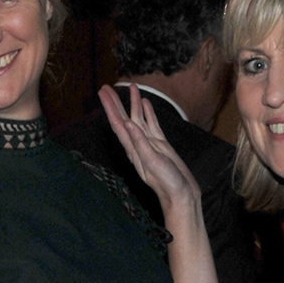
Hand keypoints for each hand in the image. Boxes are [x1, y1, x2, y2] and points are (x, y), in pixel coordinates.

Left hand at [99, 86, 199, 218]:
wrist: (181, 195)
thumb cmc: (167, 182)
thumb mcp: (153, 161)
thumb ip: (140, 143)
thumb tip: (128, 124)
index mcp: (133, 148)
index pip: (118, 123)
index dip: (109, 107)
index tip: (102, 92)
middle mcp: (138, 144)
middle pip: (124, 119)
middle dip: (115, 103)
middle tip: (106, 87)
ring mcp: (150, 144)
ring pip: (138, 119)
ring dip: (132, 104)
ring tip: (131, 87)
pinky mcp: (161, 145)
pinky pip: (152, 124)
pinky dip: (148, 113)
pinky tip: (146, 103)